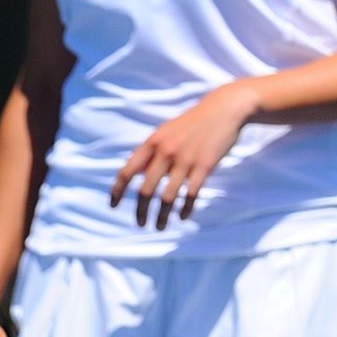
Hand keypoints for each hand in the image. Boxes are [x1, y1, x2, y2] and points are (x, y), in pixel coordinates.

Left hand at [109, 82, 257, 228]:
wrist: (223, 110)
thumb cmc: (191, 123)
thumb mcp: (165, 132)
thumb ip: (150, 153)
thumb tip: (135, 174)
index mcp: (152, 143)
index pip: (127, 171)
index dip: (117, 191)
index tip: (113, 205)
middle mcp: (165, 152)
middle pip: (146, 190)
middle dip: (140, 211)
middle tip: (141, 224)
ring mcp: (185, 160)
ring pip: (167, 197)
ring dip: (161, 216)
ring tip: (159, 226)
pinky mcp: (204, 166)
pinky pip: (190, 195)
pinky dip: (184, 209)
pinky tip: (182, 216)